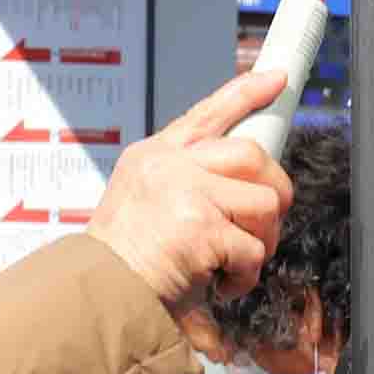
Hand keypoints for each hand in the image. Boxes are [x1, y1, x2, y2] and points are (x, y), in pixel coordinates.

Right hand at [89, 66, 294, 346]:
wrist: (98, 294)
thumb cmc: (122, 261)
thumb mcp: (141, 201)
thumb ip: (184, 182)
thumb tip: (241, 184)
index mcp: (154, 156)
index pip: (207, 113)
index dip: (246, 93)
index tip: (276, 79)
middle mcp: (169, 166)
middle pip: (252, 156)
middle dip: (273, 193)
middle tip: (263, 225)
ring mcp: (186, 194)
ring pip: (263, 202)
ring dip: (261, 240)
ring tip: (233, 262)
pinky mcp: (201, 229)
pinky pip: (253, 249)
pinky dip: (245, 275)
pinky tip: (221, 284)